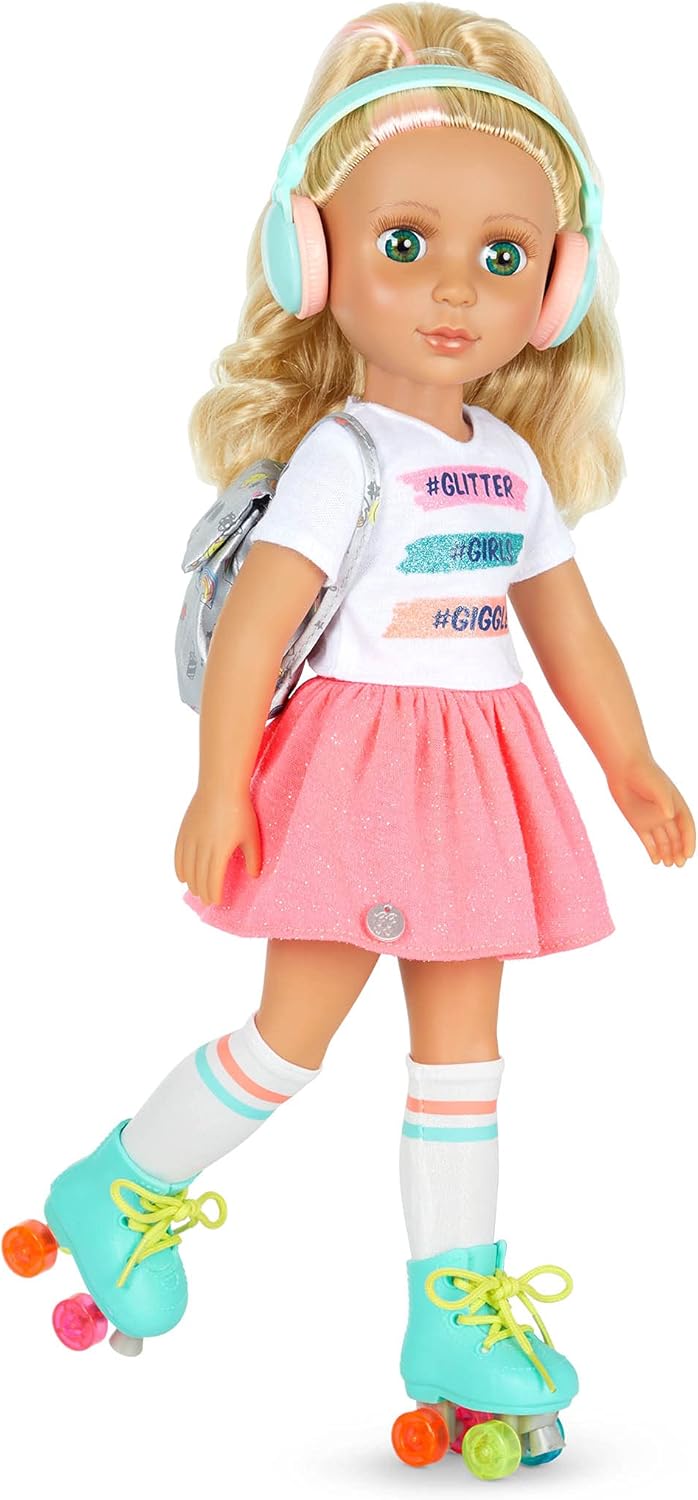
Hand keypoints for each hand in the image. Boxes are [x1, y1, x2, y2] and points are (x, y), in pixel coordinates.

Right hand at [174, 785, 261, 903]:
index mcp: (219, 851)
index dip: (214, 894)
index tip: (218, 901)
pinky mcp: (184, 831)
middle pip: (199, 877)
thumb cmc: (240, 810)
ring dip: (191, 883)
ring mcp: (190, 839)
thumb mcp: (251, 836)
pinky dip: (179, 869)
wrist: (220, 786)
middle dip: (203, 891)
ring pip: (187, 869)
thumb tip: (253, 876)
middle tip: (208, 900)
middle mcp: (201, 848)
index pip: (213, 880)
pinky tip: (182, 877)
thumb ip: (253, 858)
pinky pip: (178, 856)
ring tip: (197, 891)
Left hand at [606, 756, 695, 866]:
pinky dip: (652, 851)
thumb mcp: (656, 786)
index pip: (686, 827)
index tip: (688, 854)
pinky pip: (648, 841)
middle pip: (676, 837)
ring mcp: (652, 820)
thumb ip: (664, 801)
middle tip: (679, 864)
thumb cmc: (644, 774)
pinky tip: (656, 861)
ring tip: (670, 864)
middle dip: (679, 851)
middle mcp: (666, 815)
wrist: (624, 768)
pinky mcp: (639, 823)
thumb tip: (669, 816)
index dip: (689, 841)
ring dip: (667, 853)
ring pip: (664, 841)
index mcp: (677, 805)